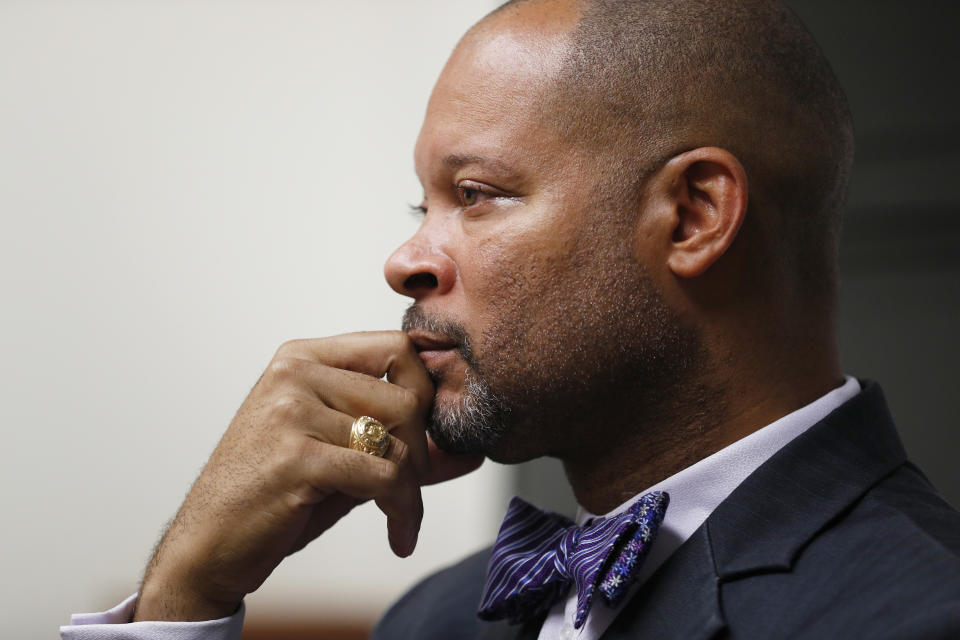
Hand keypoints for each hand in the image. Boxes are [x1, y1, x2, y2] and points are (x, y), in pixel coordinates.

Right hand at [133, 331, 481, 621]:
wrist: (207, 545)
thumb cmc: (271, 496)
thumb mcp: (340, 458)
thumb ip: (398, 447)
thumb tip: (469, 454)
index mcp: (302, 358)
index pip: (397, 347)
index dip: (425, 392)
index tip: (422, 437)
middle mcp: (295, 374)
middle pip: (406, 395)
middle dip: (421, 450)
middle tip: (408, 487)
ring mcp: (292, 411)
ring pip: (399, 440)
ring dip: (412, 488)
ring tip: (399, 514)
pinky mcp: (296, 457)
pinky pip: (384, 478)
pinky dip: (404, 511)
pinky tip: (398, 536)